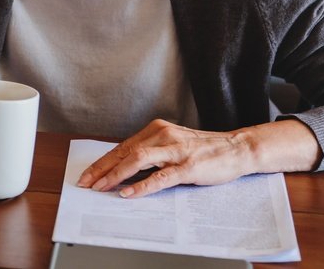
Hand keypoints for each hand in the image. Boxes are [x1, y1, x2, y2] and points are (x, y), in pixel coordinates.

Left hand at [75, 119, 320, 198]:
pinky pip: (160, 177)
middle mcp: (162, 136)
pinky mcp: (188, 166)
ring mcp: (175, 150)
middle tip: (86, 184)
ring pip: (137, 160)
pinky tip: (128, 193)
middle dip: (101, 169)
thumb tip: (123, 169)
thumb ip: (150, 153)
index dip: (102, 162)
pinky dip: (141, 185)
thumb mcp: (172, 145)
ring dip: (115, 175)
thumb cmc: (203, 150)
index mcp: (156, 130)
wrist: (237, 148)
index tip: (87, 175)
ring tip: (101, 188)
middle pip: (124, 152)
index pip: (122, 147)